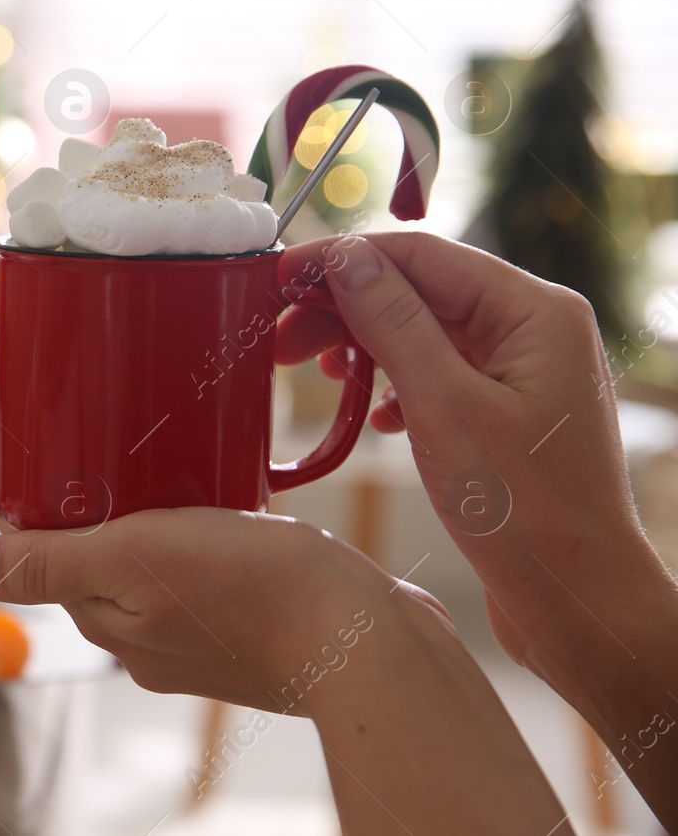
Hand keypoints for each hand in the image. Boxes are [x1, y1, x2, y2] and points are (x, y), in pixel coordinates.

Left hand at [0, 479, 449, 716]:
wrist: (372, 641)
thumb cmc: (259, 594)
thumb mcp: (135, 558)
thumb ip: (52, 563)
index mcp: (111, 623)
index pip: (39, 557)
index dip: (18, 506)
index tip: (12, 456)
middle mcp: (150, 637)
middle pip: (90, 560)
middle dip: (77, 509)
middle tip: (80, 446)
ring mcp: (203, 633)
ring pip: (149, 563)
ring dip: (140, 517)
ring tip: (149, 461)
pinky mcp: (254, 620)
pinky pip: (205, 567)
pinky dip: (198, 531)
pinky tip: (219, 497)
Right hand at [277, 232, 677, 826]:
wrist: (578, 603)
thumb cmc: (526, 512)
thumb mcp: (444, 407)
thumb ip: (393, 323)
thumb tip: (346, 256)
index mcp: (535, 311)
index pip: (421, 253)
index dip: (343, 260)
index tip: (279, 279)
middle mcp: (534, 329)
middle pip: (419, 290)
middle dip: (344, 310)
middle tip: (278, 339)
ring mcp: (523, 371)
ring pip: (423, 333)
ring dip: (362, 347)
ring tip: (315, 376)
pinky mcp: (507, 412)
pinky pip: (436, 374)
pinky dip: (392, 385)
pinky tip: (372, 415)